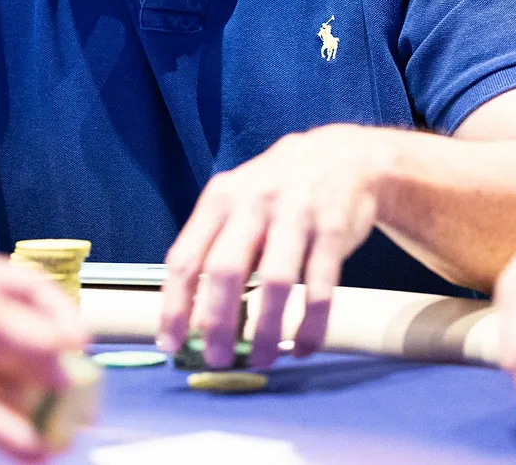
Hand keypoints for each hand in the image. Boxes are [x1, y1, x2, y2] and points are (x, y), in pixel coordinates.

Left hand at [0, 243, 88, 459]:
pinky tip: (36, 450)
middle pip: (22, 342)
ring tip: (68, 430)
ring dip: (36, 407)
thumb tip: (69, 362)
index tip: (85, 345)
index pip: (30, 290)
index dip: (61, 314)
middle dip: (55, 369)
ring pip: (4, 384)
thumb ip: (30, 341)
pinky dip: (8, 433)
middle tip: (85, 397)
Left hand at [157, 124, 381, 370]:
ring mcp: (296, 214)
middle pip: (226, 270)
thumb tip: (192, 316)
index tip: (171, 344)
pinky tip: (302, 347)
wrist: (344, 155)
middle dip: (217, 323)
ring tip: (260, 360)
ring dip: (265, 329)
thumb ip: (214, 246)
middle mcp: (254, 203)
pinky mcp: (334, 229)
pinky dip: (311, 324)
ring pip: (275, 281)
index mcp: (221, 199)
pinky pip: (320, 287)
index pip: (187, 258)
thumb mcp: (238, 201)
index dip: (175, 306)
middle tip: (217, 359)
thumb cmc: (278, 191)